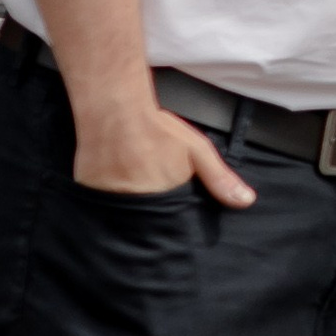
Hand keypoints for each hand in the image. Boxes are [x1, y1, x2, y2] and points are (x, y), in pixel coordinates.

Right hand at [70, 95, 253, 208]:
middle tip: (149, 191)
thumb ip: (219, 178)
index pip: (172, 227)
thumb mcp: (197, 151)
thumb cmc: (157, 129)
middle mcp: (137, 207)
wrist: (114, 109)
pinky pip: (102, 206)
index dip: (174, 225)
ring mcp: (111, 202)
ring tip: (131, 186)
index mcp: (165, 200)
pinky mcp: (89, 193)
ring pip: (124, 217)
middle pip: (147, 223)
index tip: (174, 218)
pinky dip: (108, 200)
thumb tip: (246, 202)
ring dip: (129, 207)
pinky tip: (112, 184)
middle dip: (151, 217)